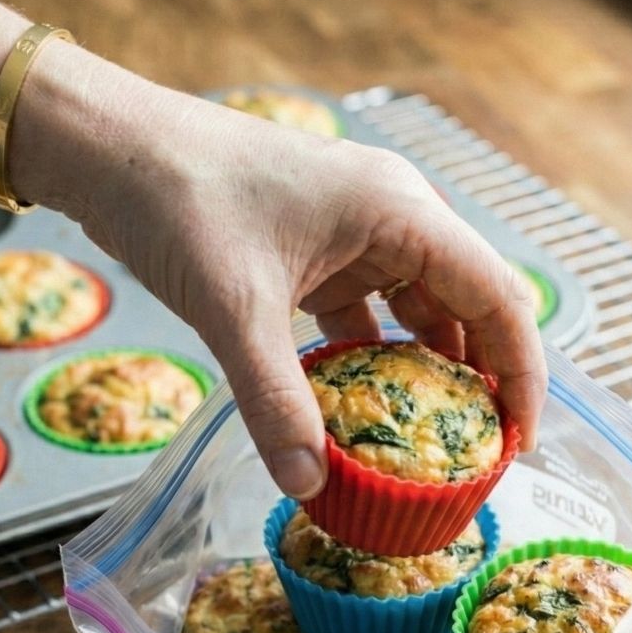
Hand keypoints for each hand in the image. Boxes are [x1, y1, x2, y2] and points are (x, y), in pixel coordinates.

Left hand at [13, 54, 547, 499]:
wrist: (110, 147)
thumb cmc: (179, 199)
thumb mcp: (233, 307)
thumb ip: (275, 399)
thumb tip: (309, 485)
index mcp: (401, 212)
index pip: (497, 296)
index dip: (520, 372)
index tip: (518, 441)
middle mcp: (393, 215)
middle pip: (466, 304)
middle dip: (478, 378)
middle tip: (478, 455)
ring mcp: (355, 230)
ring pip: (417, 309)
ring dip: (423, 370)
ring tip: (428, 442)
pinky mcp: (318, 248)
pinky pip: (367, 310)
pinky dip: (369, 357)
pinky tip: (355, 406)